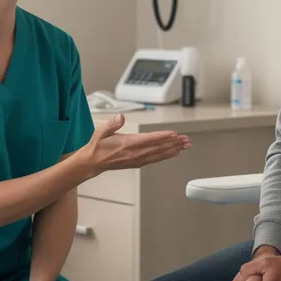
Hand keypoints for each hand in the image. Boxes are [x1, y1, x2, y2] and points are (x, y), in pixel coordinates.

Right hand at [76, 114, 191, 175]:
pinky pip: (155, 159)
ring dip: (174, 150)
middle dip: (174, 143)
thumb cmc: (98, 146)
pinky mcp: (137, 163)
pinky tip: (173, 153)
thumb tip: (120, 117)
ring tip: (185, 146)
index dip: (163, 137)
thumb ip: (112, 124)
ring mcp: (137, 159)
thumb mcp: (101, 131)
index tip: (174, 134)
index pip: (149, 139)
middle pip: (158, 148)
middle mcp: (135, 153)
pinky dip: (166, 156)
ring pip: (159, 155)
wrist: (93, 162)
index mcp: (128, 144)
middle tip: (187, 140)